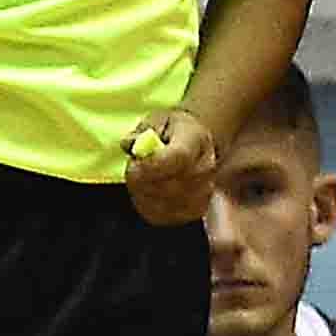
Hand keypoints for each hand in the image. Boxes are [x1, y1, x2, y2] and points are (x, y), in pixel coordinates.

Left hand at [121, 108, 220, 225]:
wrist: (196, 143)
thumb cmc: (173, 131)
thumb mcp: (156, 120)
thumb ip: (141, 132)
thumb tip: (130, 145)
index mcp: (197, 139)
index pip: (179, 159)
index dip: (152, 166)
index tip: (134, 163)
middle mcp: (206, 168)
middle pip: (169, 186)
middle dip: (141, 180)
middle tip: (133, 168)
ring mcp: (203, 192)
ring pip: (163, 204)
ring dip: (142, 194)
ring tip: (141, 179)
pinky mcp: (195, 210)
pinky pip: (164, 216)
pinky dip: (148, 206)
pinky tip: (147, 192)